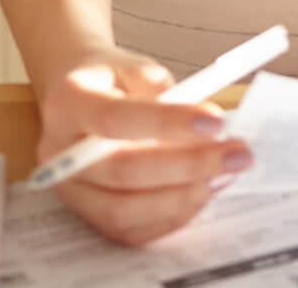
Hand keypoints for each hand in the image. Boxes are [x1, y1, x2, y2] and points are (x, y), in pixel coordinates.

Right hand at [36, 47, 251, 246]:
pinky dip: (172, 216)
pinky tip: (203, 191)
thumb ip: (167, 94)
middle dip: (188, 165)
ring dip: (183, 196)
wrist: (82, 97)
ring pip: (124, 210)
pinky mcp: (87, 214)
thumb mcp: (139, 67)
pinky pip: (130, 229)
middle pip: (123, 171)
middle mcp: (59, 152)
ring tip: (225, 174)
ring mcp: (70, 190)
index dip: (167, 123)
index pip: (115, 119)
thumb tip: (209, 131)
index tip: (217, 121)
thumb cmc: (116, 81)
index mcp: (68, 103)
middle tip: (238, 154)